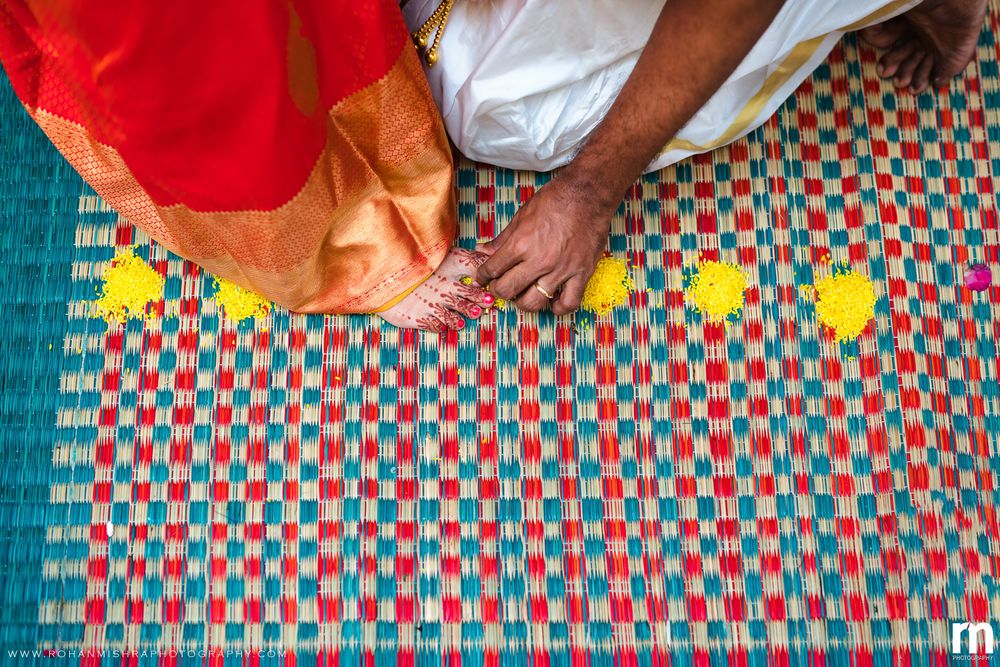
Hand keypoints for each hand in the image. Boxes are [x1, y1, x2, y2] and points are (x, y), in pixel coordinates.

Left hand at [476, 175, 613, 314]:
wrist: (588, 194)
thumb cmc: (555, 201)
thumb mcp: (521, 216)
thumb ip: (502, 239)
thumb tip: (482, 250)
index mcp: (521, 244)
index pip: (492, 269)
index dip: (483, 277)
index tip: (482, 279)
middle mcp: (539, 260)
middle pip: (508, 290)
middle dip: (499, 290)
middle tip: (502, 285)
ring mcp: (561, 270)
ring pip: (534, 302)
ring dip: (524, 302)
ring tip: (525, 294)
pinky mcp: (581, 273)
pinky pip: (568, 303)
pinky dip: (558, 308)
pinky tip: (552, 301)